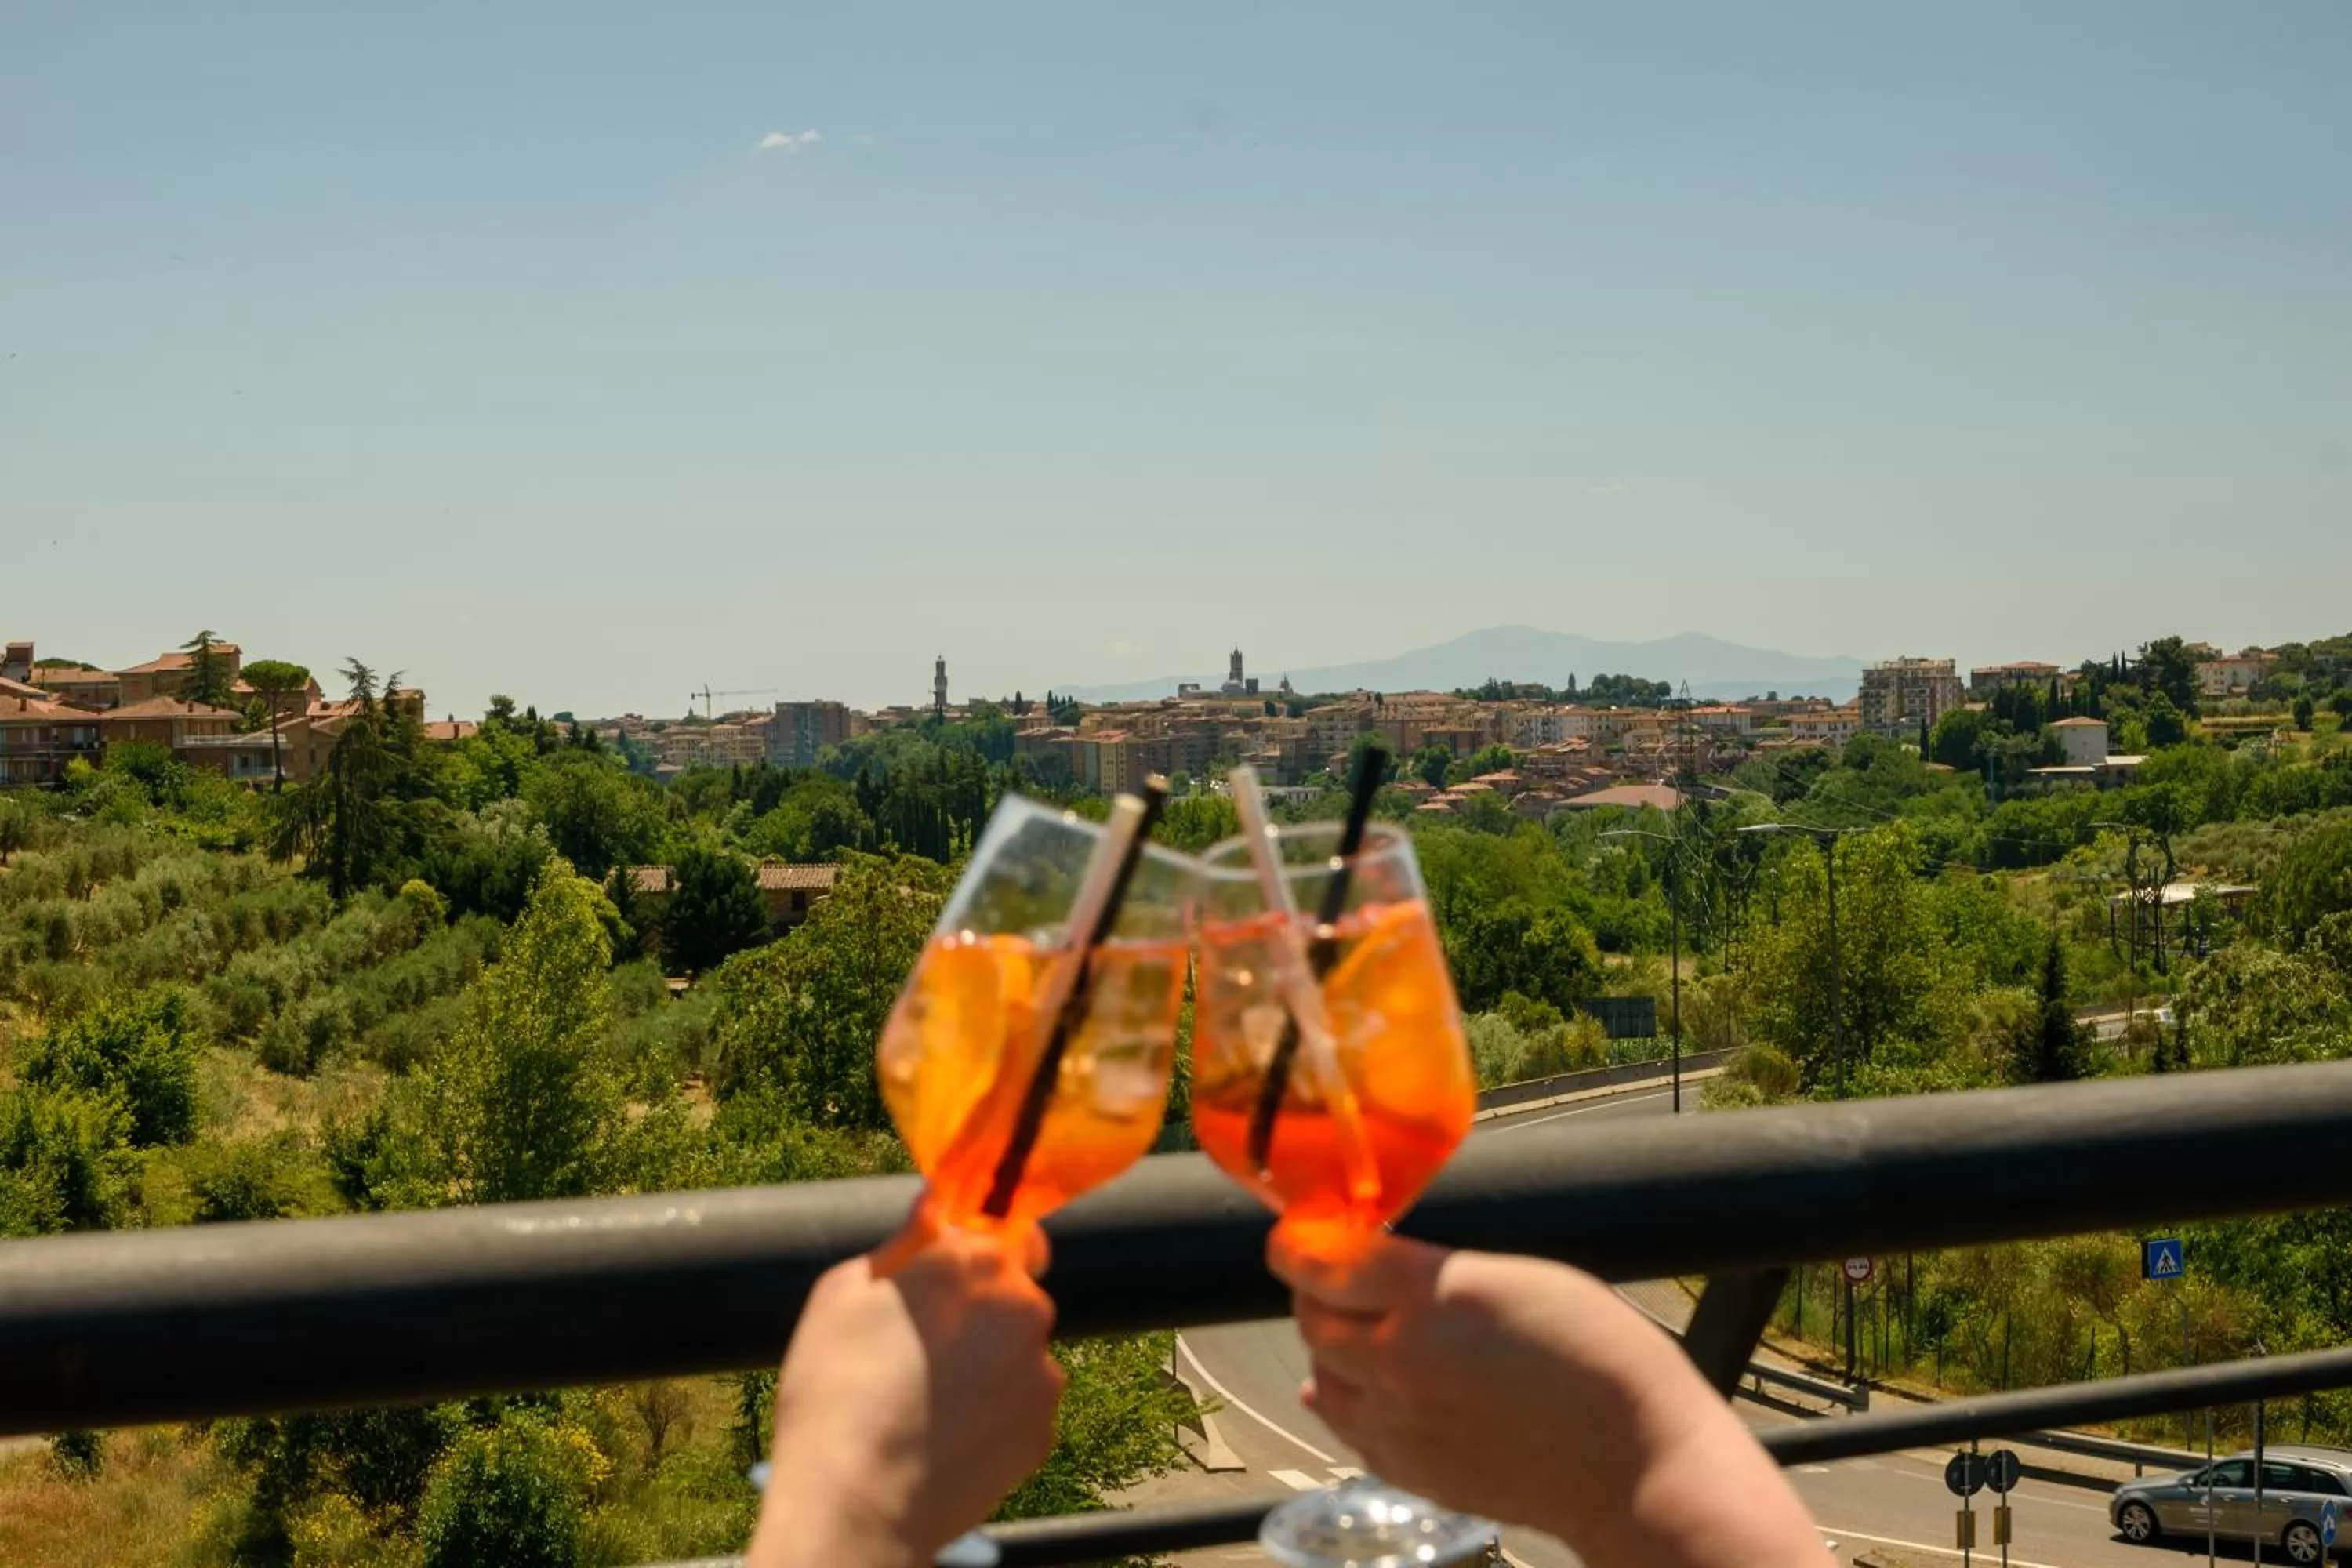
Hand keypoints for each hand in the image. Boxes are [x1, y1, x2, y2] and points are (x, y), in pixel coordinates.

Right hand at [748, 1224, 1063, 1567]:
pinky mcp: (1043, 1428)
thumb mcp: (842, 1294)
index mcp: (974, 1260)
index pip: (1012, 1229)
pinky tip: (946, 1433)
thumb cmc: (833, 1390)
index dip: (983, 1249)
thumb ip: (903, 1242)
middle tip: (923, 1346)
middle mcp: (1023, 1306)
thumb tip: (936, 1202)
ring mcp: (1041, 1371)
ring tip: (929, 1399)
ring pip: (1020, 1351)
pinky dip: (996, 1413)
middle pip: (1015, 1292)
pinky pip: (1022, 1405)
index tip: (956, 1273)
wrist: (856, 1504)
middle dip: (982, 1309)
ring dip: (990, 1363)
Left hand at [1270, 1230, 1827, 1567]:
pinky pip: (1350, 1430)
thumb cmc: (1602, 1356)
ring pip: (1322, 1375)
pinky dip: (1344, 1402)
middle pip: (1312, 1317)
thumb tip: (1373, 1272)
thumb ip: (1437, 1273)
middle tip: (1336, 1275)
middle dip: (1316, 1289)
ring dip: (1329, 1347)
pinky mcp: (1413, 1472)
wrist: (1637, 1464)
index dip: (1302, 1242)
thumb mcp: (1522, 1275)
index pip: (1324, 1261)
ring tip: (1357, 1330)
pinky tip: (1348, 1390)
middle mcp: (1401, 1361)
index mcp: (1433, 1297)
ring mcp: (1402, 1424)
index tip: (1301, 1233)